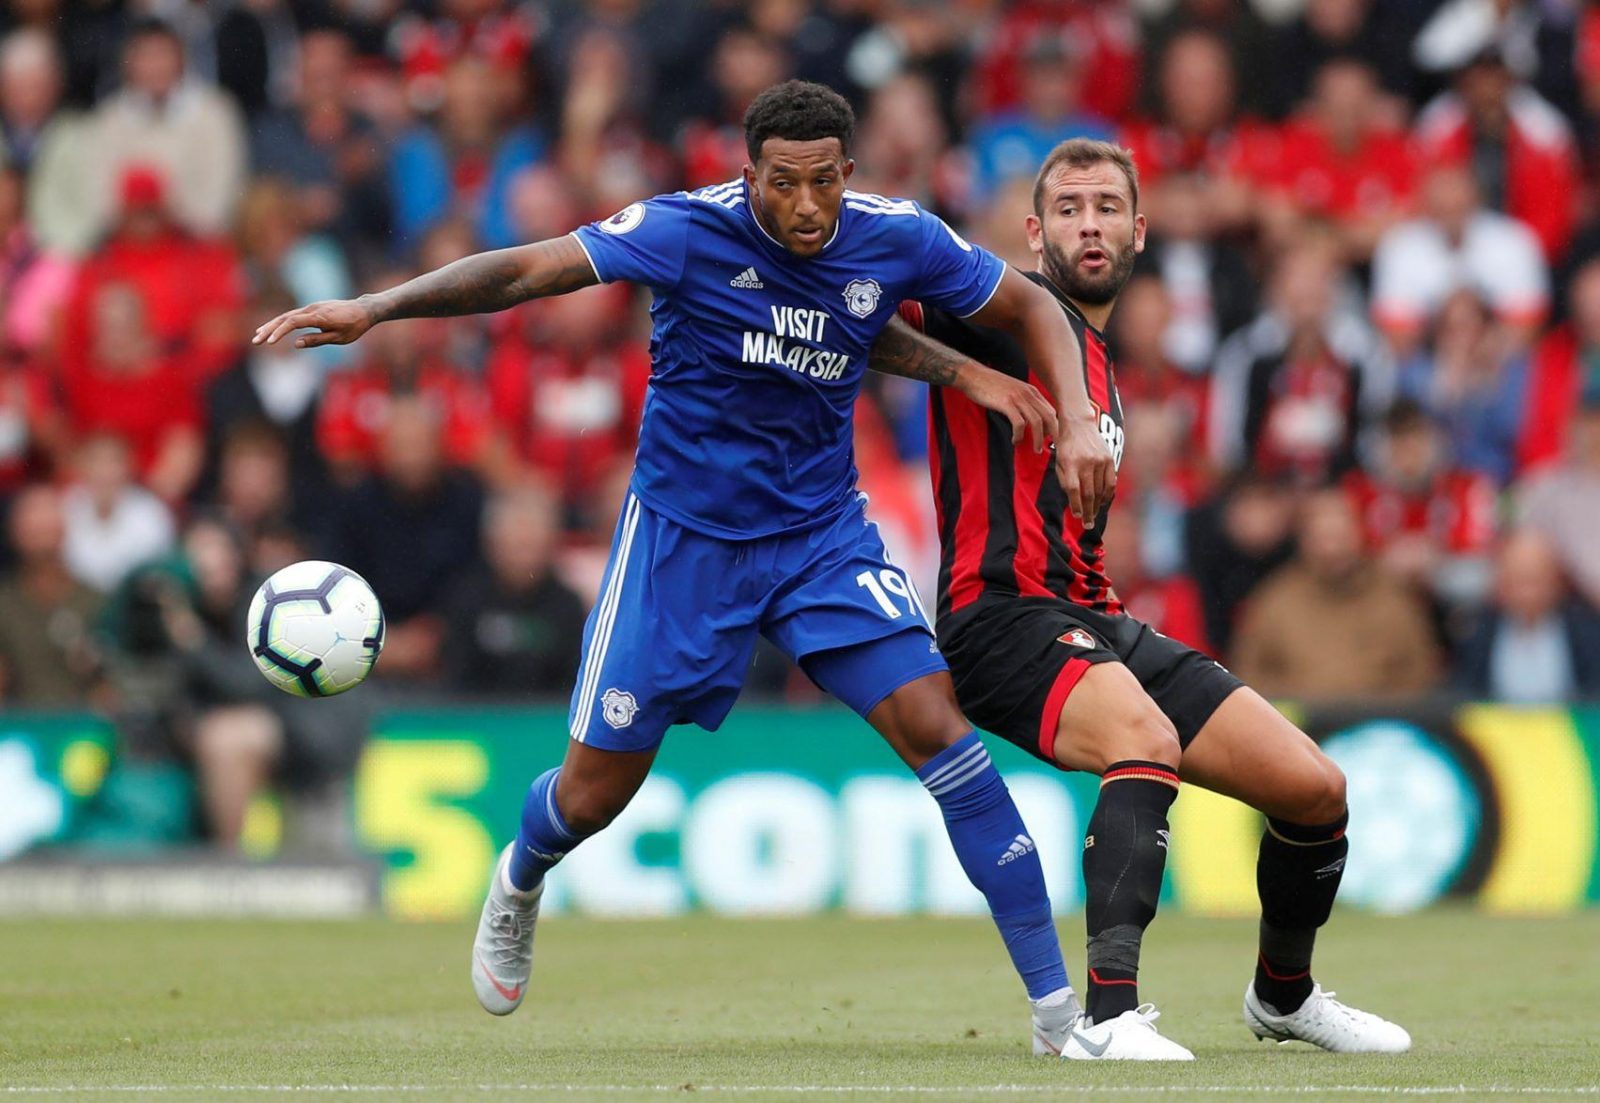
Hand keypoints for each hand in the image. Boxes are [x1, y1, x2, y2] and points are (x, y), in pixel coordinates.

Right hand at [253, 298, 377, 347]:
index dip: (280, 332)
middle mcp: (312, 309)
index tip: (270, 342)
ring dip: (272, 325)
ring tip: (258, 335)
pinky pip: (293, 315)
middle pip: (285, 318)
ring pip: (287, 315)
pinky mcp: (313, 308)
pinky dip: (281, 322)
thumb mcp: (339, 338)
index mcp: (319, 317)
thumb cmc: (354, 326)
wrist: (364, 310)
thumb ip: (317, 340)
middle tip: (256, 340)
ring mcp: (312, 307)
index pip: (293, 322)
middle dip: (269, 329)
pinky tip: (273, 328)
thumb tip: (296, 343)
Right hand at [956, 365, 1057, 453]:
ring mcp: (1017, 398)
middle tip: (1048, 447)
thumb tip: (1029, 418)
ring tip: (1036, 449)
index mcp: (1031, 391)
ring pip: (1037, 422)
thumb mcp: (1014, 389)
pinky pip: (1019, 423)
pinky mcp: (1006, 403)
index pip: (1050, 411)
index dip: (1053, 427)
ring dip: (1038, 438)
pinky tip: (1015, 440)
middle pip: (1048, 417)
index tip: (1049, 438)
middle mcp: (1028, 394)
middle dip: (1052, 434)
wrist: (973, 375)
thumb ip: (1024, 401)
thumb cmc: (990, 384)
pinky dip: (1019, 435)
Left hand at [1054, 406, 1115, 522]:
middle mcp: (1086, 462)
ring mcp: (1100, 460)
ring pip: (1101, 490)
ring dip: (1098, 505)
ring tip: (1094, 515)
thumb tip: (1074, 500)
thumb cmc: (1065, 445)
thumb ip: (1065, 480)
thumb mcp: (1059, 461)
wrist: (1079, 423)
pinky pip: (1111, 482)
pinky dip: (1108, 494)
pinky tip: (1103, 502)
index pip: (1074, 489)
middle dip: (1088, 512)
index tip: (1077, 516)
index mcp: (1070, 463)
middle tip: (1087, 525)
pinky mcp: (1109, 459)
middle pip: (1089, 493)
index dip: (1076, 505)